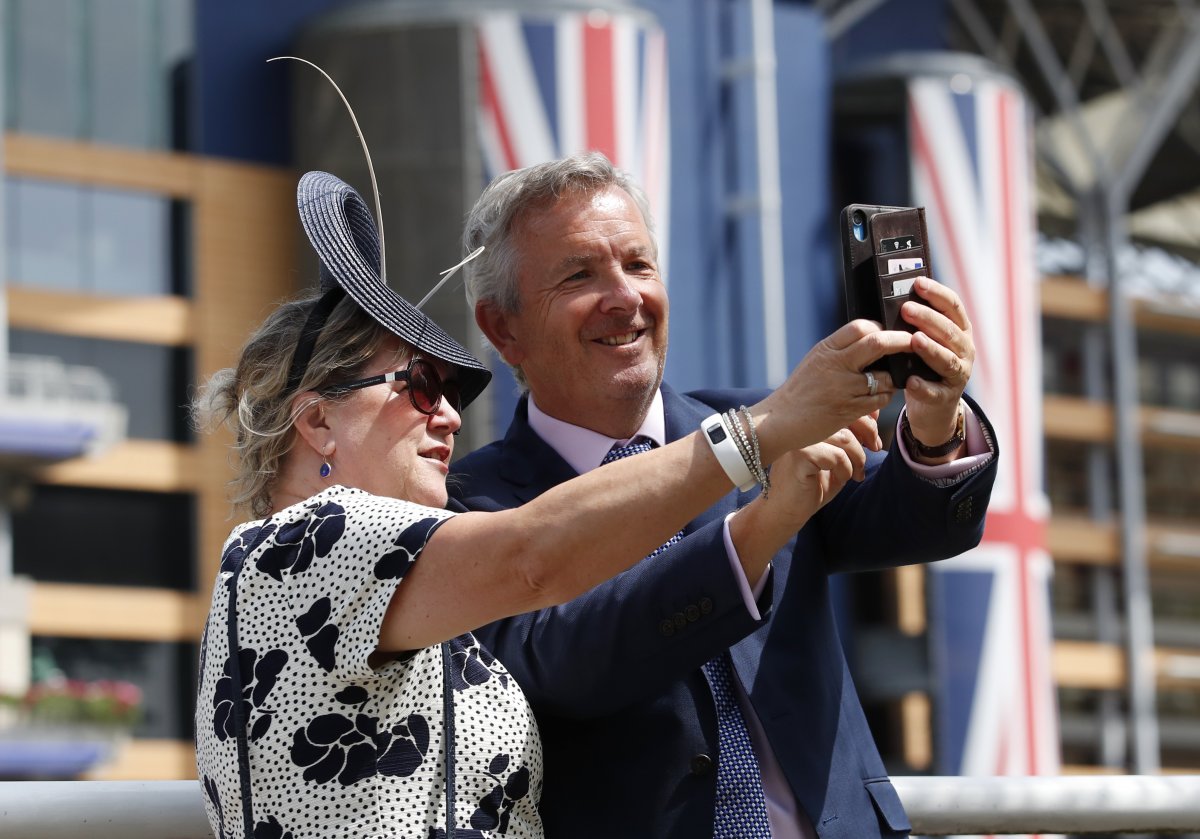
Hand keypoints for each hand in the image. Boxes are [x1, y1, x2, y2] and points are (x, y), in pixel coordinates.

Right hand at [726, 419, 875, 579]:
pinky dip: (845, 470)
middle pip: (845, 417)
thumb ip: (851, 434)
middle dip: (868, 434)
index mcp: (808, 420)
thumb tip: (874, 414)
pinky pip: (836, 456)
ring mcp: (798, 439)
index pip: (842, 406)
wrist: (784, 510)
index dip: (864, 419)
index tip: (873, 440)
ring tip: (855, 473)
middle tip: (874, 450)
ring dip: (857, 458)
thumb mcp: (837, 455)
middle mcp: (801, 425)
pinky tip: (841, 479)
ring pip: (844, 438)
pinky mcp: (799, 456)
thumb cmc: (811, 483)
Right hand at [753, 320, 910, 456]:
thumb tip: (872, 337)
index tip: (891, 332)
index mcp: (826, 349)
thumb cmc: (800, 391)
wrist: (780, 420)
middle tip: (913, 343)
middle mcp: (835, 365)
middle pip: (878, 343)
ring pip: (885, 376)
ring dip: (894, 378)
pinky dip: (885, 397)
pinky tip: (878, 397)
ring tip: (889, 380)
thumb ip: (840, 350)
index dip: (880, 327)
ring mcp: (843, 388)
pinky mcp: (849, 410)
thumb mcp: (815, 361)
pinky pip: (881, 399)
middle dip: (901, 341)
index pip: (860, 327)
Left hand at [901, 277, 974, 444]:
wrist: (934, 405)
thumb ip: (917, 324)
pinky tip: (911, 380)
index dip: (937, 293)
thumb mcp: (926, 340)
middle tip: (906, 309)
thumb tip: (896, 299)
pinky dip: (924, 386)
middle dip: (928, 318)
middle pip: (949, 331)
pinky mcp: (947, 397)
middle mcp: (964, 349)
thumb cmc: (924, 364)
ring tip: (914, 340)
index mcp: (959, 330)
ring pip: (947, 360)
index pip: (953, 306)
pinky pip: (936, 391)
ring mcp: (959, 374)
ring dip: (931, 349)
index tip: (918, 282)